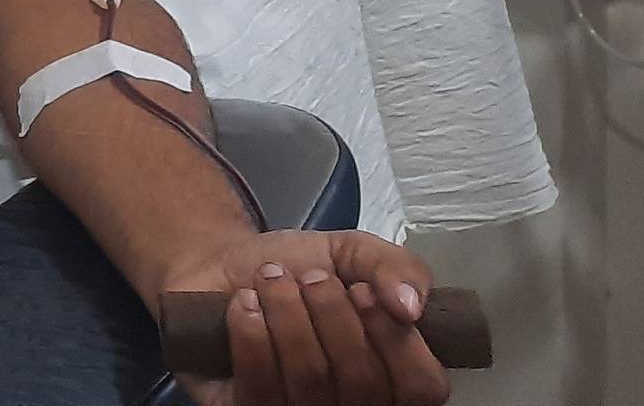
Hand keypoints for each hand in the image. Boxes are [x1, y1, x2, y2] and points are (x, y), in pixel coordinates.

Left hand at [168, 230, 446, 405]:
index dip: (396, 340)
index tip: (361, 292)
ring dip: (289, 316)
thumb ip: (396, 267)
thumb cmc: (296, 266)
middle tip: (308, 278)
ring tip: (272, 280)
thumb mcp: (354, 253)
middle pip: (363, 383)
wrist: (220, 262)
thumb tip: (411, 306)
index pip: (422, 386)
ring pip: (311, 382)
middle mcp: (351, 404)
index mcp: (390, 374)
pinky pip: (260, 388)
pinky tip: (244, 304)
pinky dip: (252, 335)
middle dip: (332, 315)